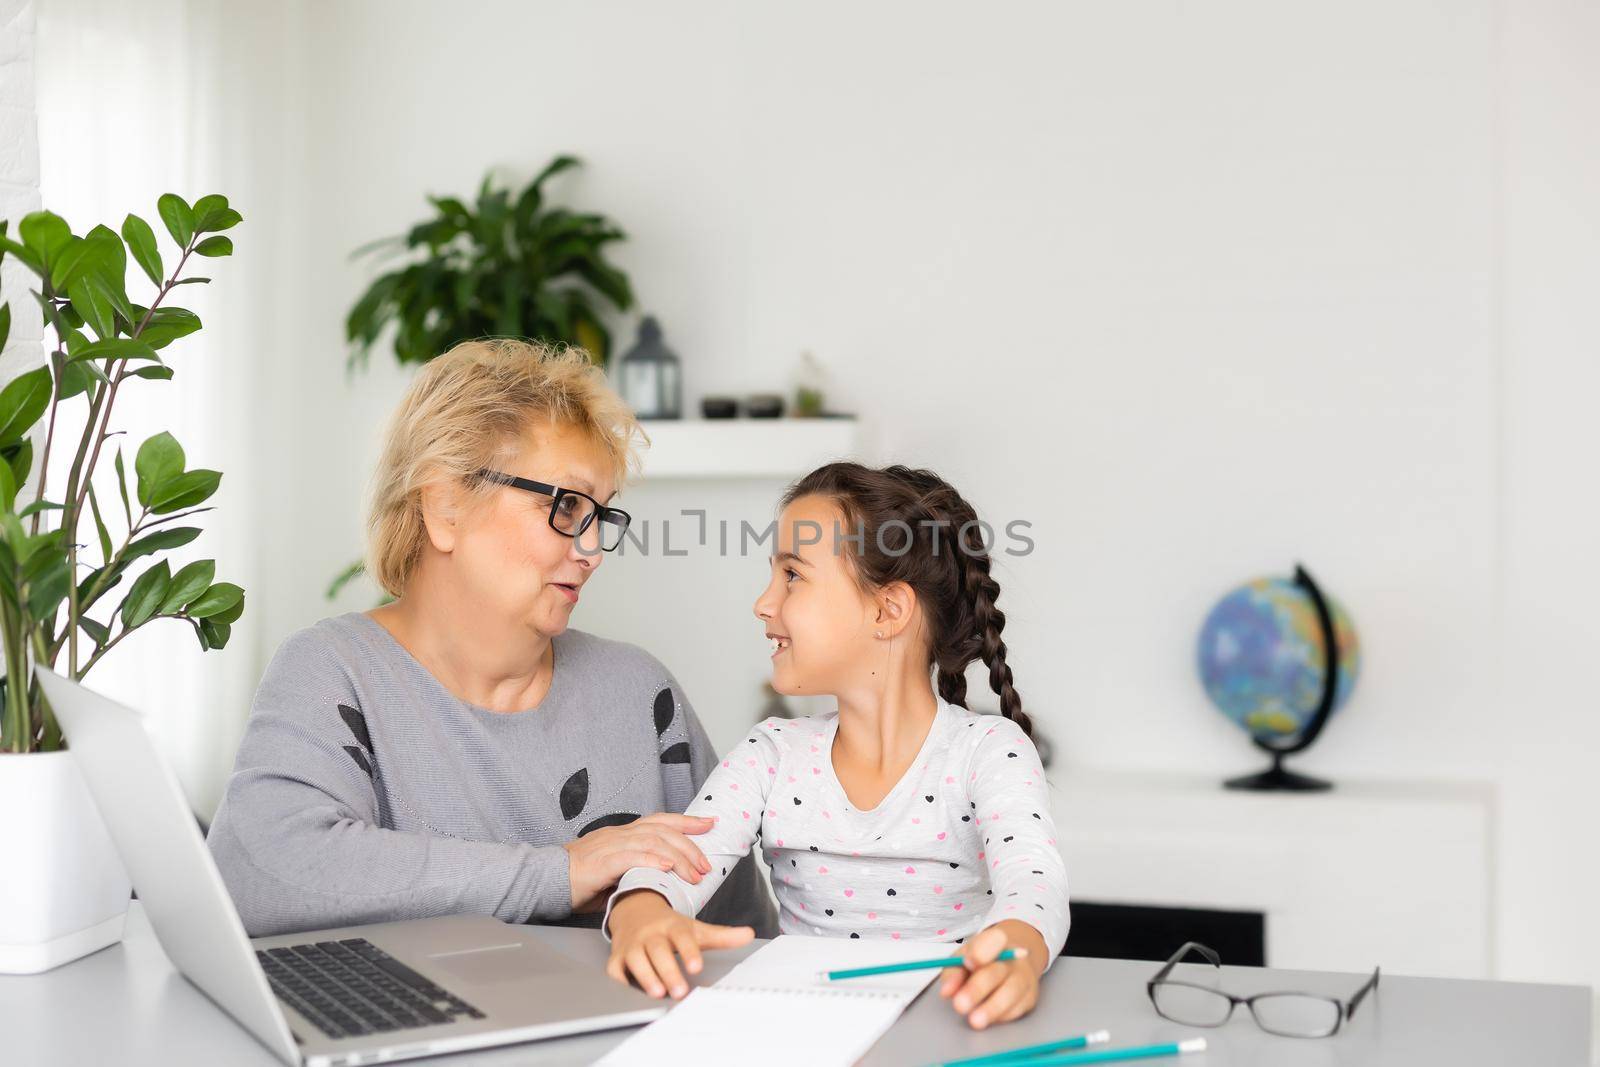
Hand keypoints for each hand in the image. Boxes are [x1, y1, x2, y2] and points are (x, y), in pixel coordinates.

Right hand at [563, 812, 715, 908]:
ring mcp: (611, 844)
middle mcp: (620, 834)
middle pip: (663, 830)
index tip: (710, 823)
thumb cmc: (579, 880)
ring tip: (694, 874)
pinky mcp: (603, 861)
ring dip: (678, 857)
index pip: (661, 821)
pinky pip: (632, 856)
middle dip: (690, 845)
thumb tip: (662, 880)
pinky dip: (652, 861)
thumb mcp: (614, 871)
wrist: (546, 880)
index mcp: (623, 834)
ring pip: (653, 842)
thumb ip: (636, 870)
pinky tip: (667, 868)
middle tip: (706, 864)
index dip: (687, 821)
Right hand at [604, 890, 754, 998]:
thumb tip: (749, 934)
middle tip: (680, 991)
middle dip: (668, 971)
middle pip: (658, 951)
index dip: (688, 951)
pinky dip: (619, 981)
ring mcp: (633, 945)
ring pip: (636, 960)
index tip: (696, 966)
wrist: (636, 910)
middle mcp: (651, 935)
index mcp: (673, 926)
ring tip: (657, 993)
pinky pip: (615, 969)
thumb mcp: (696, 928)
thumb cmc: (670, 926)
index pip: (682, 937)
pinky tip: (628, 993)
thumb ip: (722, 935)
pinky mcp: (617, 957)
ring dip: (645, 976)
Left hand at [938, 921, 1045, 1029]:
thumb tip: (947, 991)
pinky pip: (1016, 1009)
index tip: (968, 963)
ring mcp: (1024, 976)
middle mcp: (1013, 957)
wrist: (1013, 961)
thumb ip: (953, 972)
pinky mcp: (1030, 997)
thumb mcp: (963, 957)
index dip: (980, 952)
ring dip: (991, 1009)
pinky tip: (988, 1018)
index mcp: (995, 940)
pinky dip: (1000, 1016)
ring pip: (1010, 992)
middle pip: (996, 972)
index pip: (992, 941)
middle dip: (977, 989)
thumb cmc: (982, 961)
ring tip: (974, 1021)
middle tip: (960, 1005)